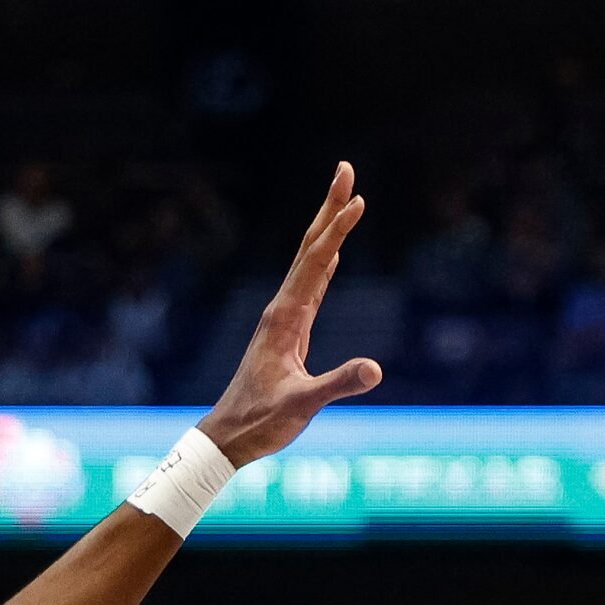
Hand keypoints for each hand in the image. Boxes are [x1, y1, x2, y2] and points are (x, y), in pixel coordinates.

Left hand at [197, 163, 382, 466]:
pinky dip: (324, 263)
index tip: (358, 199)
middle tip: (345, 168)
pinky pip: (310, 286)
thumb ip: (338, 384)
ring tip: (345, 199)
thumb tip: (375, 369)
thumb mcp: (302, 406)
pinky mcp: (289, 332)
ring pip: (309, 263)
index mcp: (285, 317)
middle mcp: (282, 309)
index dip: (338, 229)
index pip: (316, 262)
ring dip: (327, 229)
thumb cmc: (261, 422)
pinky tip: (332, 255)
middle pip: (310, 248)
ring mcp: (284, 319)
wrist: (229, 436)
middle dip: (328, 208)